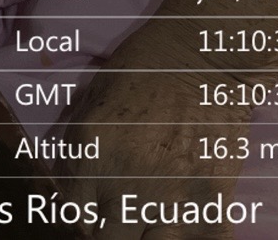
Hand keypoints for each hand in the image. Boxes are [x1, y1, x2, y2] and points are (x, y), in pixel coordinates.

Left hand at [58, 28, 254, 239]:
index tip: (93, 210)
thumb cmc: (145, 67)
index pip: (72, 215)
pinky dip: (193, 238)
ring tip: (152, 216)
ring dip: (149, 235)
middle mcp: (124, 183)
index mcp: (90, 153)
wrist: (204, 55)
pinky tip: (185, 223)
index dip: (82, 216)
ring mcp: (168, 197)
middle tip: (121, 211)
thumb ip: (76, 147)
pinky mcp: (209, 201)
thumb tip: (68, 189)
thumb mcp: (93, 97)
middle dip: (111, 229)